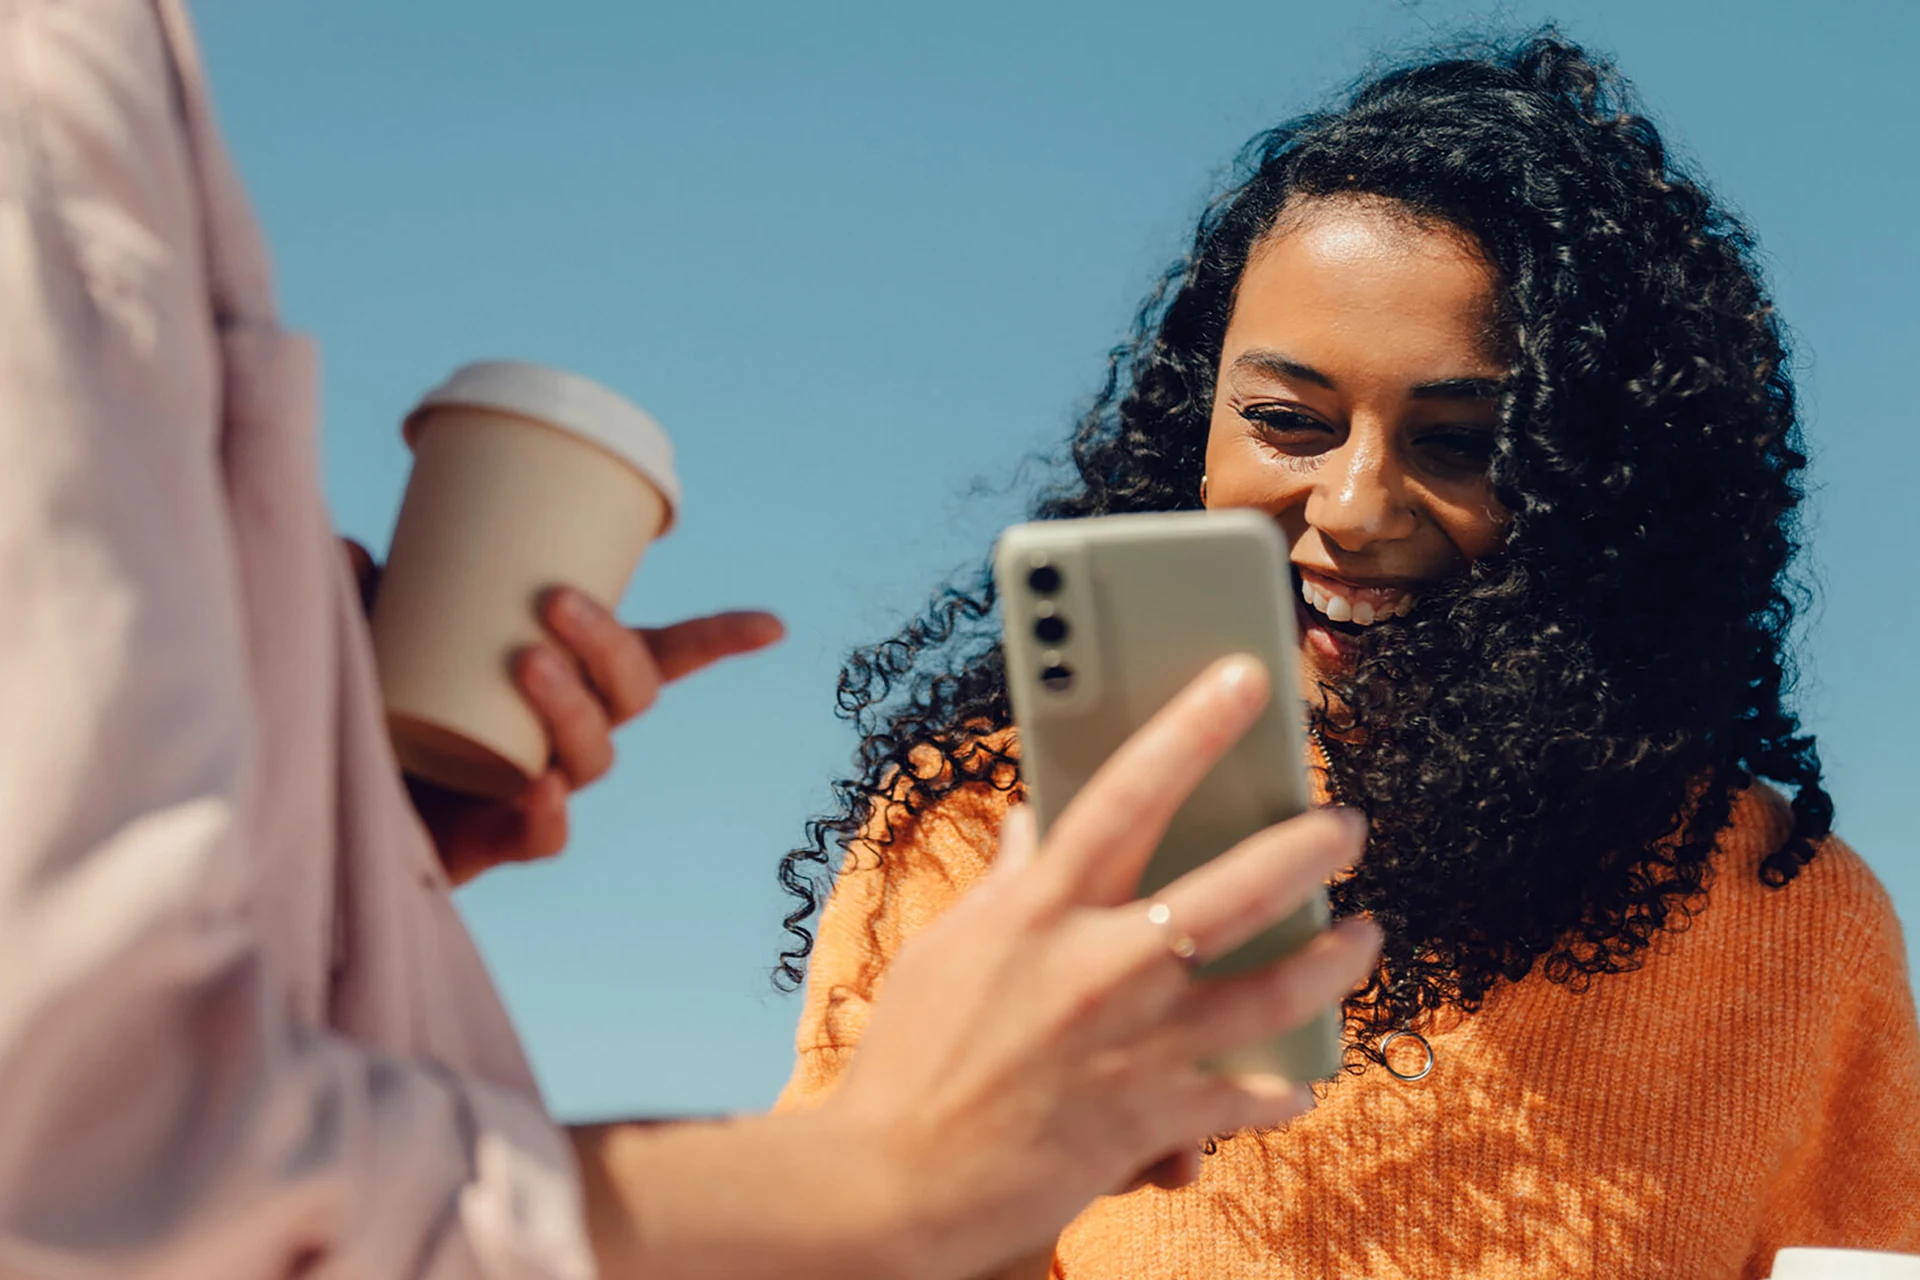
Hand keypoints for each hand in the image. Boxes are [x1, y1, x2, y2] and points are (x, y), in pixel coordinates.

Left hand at [341, 538, 782, 883]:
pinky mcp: (493, 841)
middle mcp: (562, 735)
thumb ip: (360, 591)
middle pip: (627, 697)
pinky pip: (543, 837)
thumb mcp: (368, 632)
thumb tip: (344, 546)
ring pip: (593, 755)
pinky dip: (548, 812)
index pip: (656, 659)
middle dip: (609, 648)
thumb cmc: (368, 702)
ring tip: (527, 662)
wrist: (322, 799)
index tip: (773, 626)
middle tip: (557, 605)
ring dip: (574, 706)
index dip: (717, 642)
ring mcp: (535, 788)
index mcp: (562, 679)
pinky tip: (538, 783)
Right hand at [820, 655, 1379, 1275]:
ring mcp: (1134, 1043)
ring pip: (1272, 988)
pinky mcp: (1153, 1118)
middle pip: (1233, 886)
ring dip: (1332, 959)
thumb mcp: (943, 951)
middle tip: (1345, 825)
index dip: (1191, 727)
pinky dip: (1278, 1089)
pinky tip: (1300, 1081)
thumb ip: (1000, 885)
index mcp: (1038, 910)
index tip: (1244, 680)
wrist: (891, 1187)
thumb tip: (1026, 822)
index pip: (1126, 793)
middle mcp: (1098, 965)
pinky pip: (1247, 1097)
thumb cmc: (907, 1061)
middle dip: (1306, 846)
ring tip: (1364, 936)